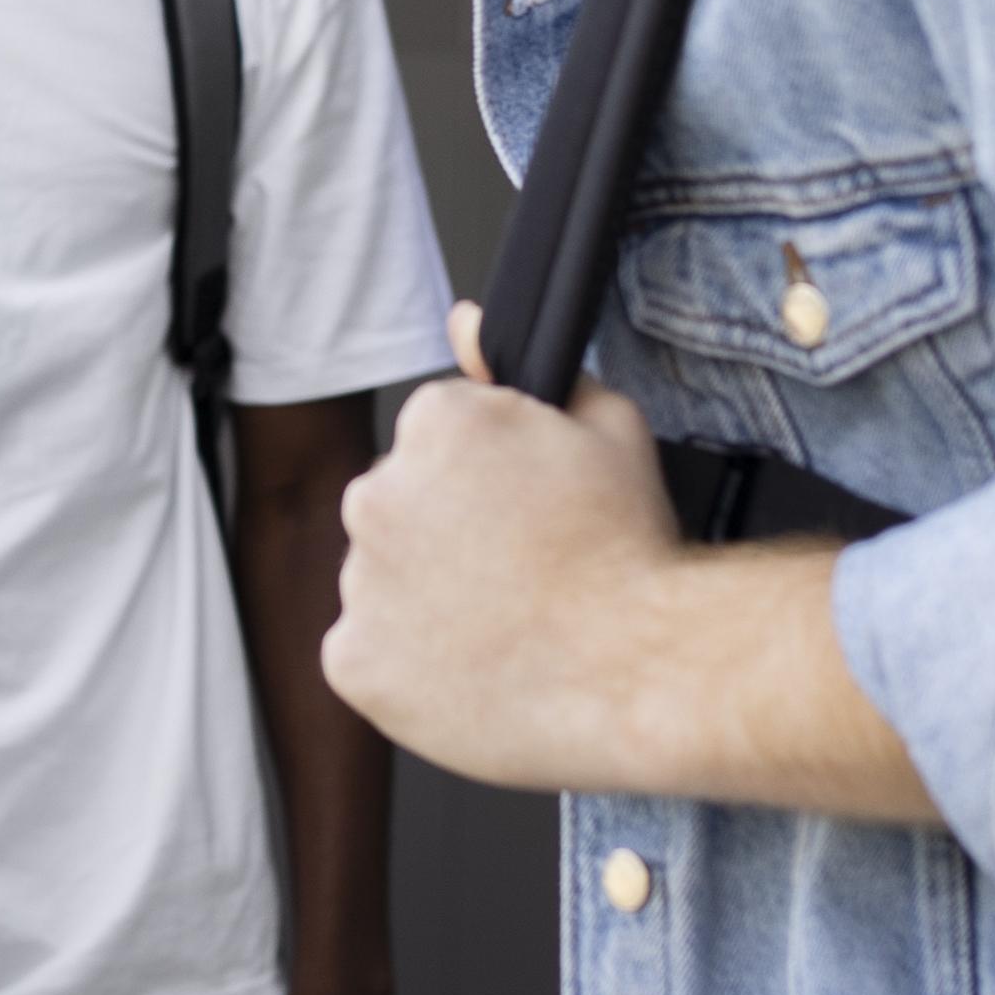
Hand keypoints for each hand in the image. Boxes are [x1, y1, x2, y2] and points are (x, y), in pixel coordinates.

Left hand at [326, 304, 704, 791]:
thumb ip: (514, 370)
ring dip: (426, 597)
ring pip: (383, 580)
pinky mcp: (354, 661)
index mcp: (432, 425)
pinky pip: (368, 653)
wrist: (639, 673)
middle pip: (401, 507)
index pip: (435, 440)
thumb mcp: (607, 426)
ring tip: (505, 625)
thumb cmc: (630, 555)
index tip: (525, 514)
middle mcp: (378, 494)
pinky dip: (407, 665)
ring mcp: (360, 582)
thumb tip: (464, 321)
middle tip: (517, 573)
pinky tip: (474, 666)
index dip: (488, 481)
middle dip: (446, 533)